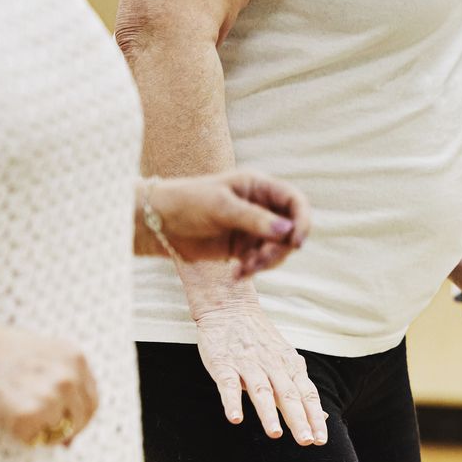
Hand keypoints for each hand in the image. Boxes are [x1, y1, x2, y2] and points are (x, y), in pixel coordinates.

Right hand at [0, 323, 99, 446]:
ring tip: (14, 413)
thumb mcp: (38, 360)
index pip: (91, 398)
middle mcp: (70, 376)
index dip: (77, 415)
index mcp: (75, 357)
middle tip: (45, 433)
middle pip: (83, 418)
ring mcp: (52, 396)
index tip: (64, 424)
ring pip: (60, 432)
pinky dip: (19, 436)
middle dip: (66, 430)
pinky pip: (33, 439)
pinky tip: (2, 414)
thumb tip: (70, 439)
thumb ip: (58, 388)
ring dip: (42, 433)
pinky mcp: (30, 415)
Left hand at [136, 170, 309, 278]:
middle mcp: (260, 206)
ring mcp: (252, 228)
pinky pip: (260, 262)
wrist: (158, 224)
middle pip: (290, 230)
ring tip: (243, 270)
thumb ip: (254, 219)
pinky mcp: (241, 248)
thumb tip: (288, 230)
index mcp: (259, 187)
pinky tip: (236, 275)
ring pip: (277, 249)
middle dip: (278, 249)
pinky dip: (253, 270)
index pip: (295, 201)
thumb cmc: (188, 203)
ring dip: (265, 263)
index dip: (303, 220)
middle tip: (258, 262)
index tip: (296, 242)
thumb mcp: (221, 207)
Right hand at [190, 300, 327, 444]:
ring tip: (275, 433)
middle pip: (288, 394)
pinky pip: (229, 384)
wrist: (230, 307)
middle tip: (306, 440)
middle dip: (298, 418)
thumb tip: (322, 417)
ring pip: (261, 390)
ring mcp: (248, 364)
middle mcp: (272, 366)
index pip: (306, 394)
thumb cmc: (260, 340)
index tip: (321, 439)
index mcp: (290, 366)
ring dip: (269, 413)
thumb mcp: (286, 360)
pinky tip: (235, 418)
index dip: (314, 416)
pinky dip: (232, 401)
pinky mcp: (223, 363)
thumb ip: (300, 390)